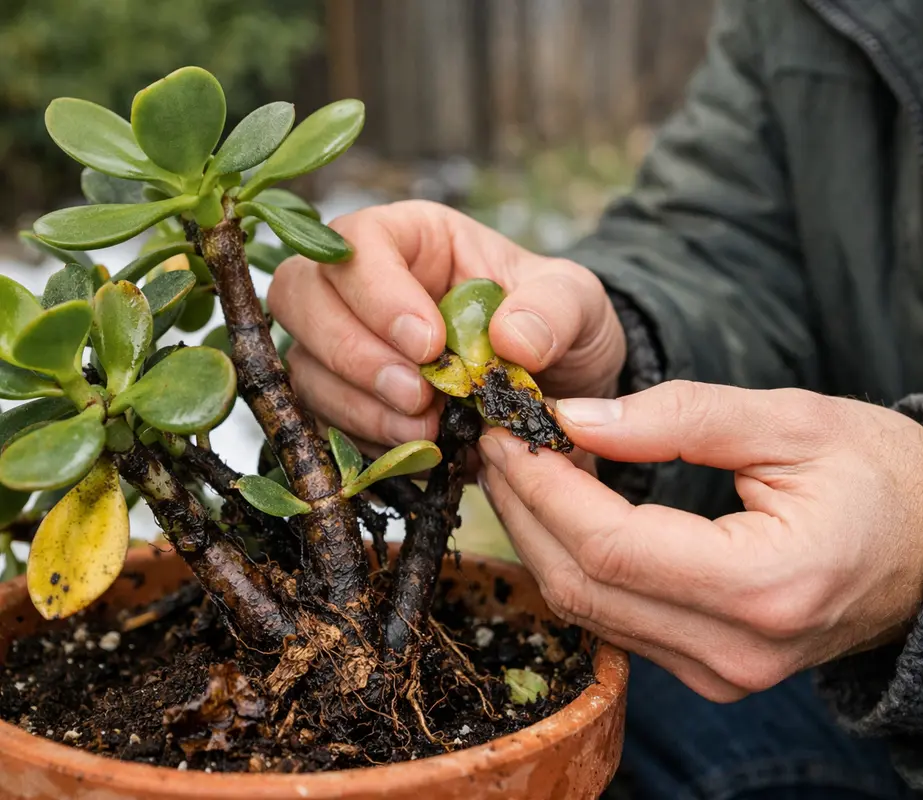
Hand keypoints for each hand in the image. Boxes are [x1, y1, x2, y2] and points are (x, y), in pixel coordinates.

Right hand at [268, 201, 625, 450]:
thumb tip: (509, 339)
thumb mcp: (581, 302)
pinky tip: (419, 452)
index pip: (356, 242)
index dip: (377, 293)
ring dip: (359, 407)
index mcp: (412, 238)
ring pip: (305, 367)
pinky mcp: (347, 402)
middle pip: (300, 298)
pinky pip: (323, 423)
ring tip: (429, 431)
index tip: (430, 345)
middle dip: (354, 355)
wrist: (562, 388)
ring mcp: (345, 345)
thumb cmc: (559, 324)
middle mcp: (362, 285)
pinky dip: (366, 442)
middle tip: (420, 397)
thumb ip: (555, 309)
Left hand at [476, 381, 922, 701]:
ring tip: (525, 466)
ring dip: (543, 537)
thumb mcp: (791, 421)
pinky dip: (580, 564)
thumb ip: (680, 416)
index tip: (509, 428)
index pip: (611, 546)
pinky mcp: (714, 673)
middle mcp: (738, 652)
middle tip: (500, 442)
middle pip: (585, 587)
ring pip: (590, 612)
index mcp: (765, 585)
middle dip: (526, 509)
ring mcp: (724, 675)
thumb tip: (576, 419)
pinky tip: (568, 510)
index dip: (545, 487)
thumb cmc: (882, 475)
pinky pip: (619, 623)